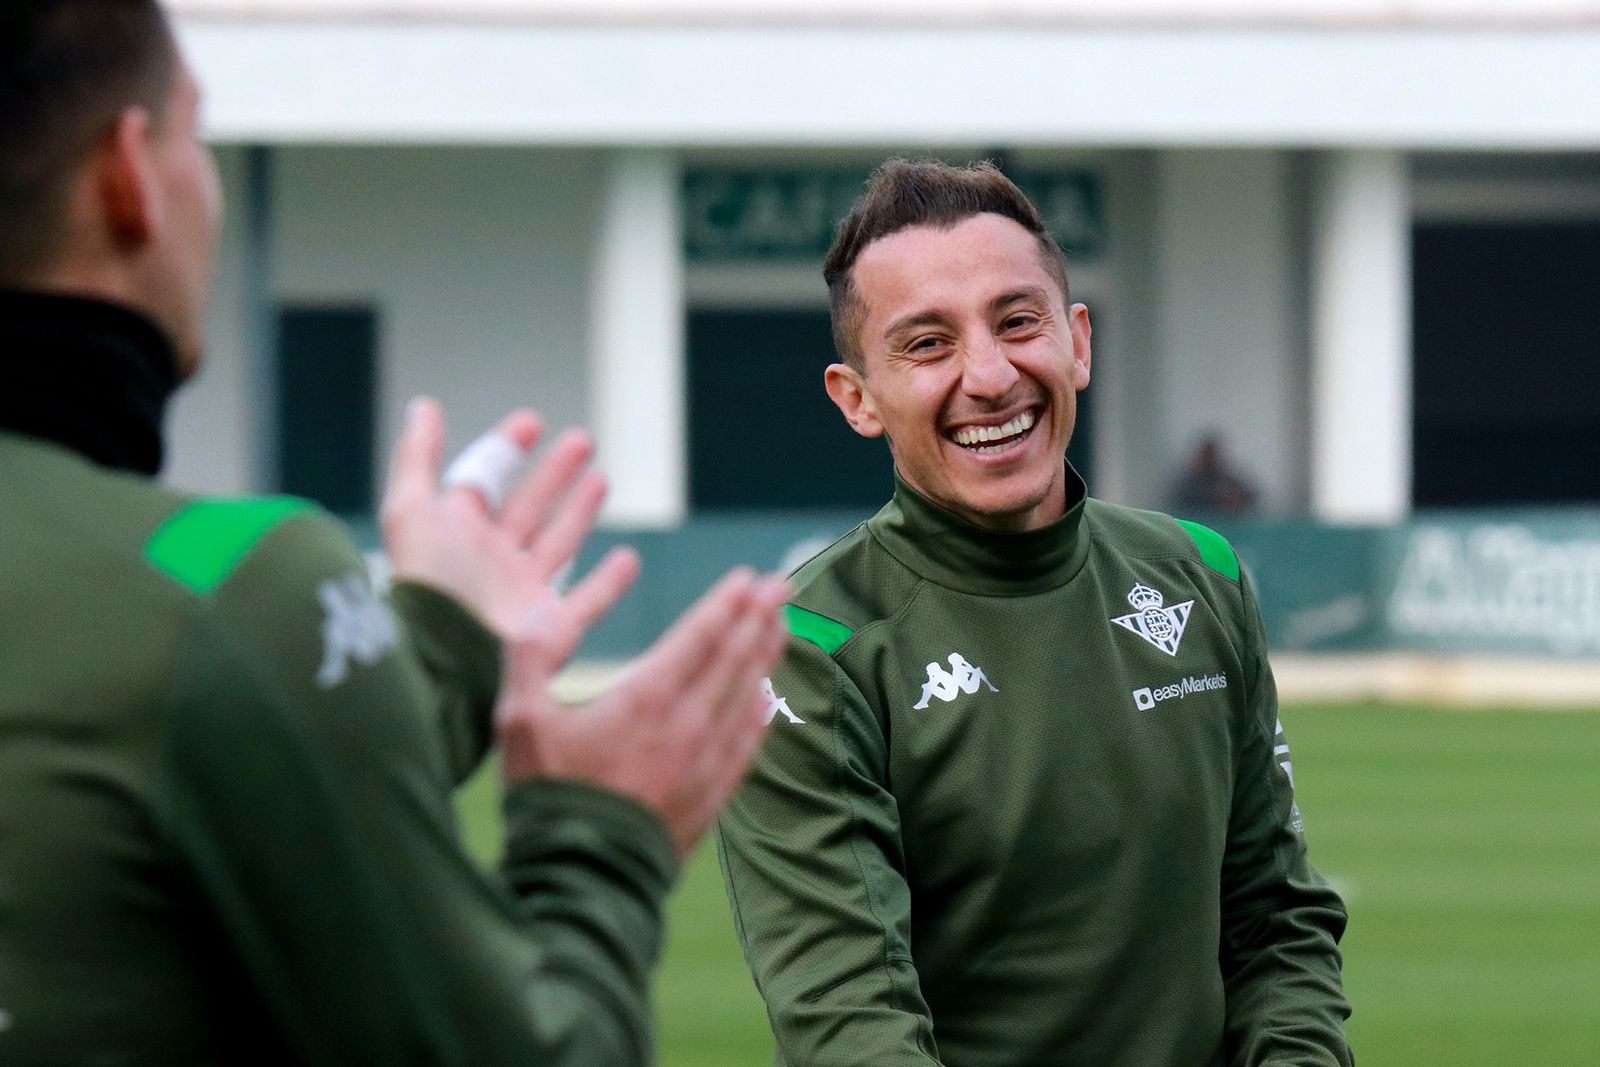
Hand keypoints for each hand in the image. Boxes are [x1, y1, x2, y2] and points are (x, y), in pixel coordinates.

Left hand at [380, 397, 637, 656]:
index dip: (506, 448)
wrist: (450, 659)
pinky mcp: (554, 629)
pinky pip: (589, 601)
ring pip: (560, 544)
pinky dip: (611, 583)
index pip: (485, 481)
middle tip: (582, 439)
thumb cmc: (428, 585)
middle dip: (554, 473)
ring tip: (602, 479)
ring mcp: (525, 595)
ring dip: (580, 512)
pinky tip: (629, 558)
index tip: (532, 422)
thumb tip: (423, 405)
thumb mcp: (411, 510)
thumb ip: (417, 457)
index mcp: (457, 535)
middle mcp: (493, 563)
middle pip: (529, 507)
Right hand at [497, 567, 790, 856]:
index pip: (698, 636)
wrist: (583, 879)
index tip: (749, 577)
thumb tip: (538, 614)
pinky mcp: (711, 796)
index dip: (725, 603)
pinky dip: (760, 714)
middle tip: (780, 585)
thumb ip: (529, 658)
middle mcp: (687, 724)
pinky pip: (746, 744)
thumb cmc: (549, 797)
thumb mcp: (520, 721)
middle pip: (733, 658)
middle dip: (758, 617)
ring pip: (746, 696)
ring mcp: (705, 762)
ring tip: (781, 627)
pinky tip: (768, 699)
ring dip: (764, 657)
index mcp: (645, 698)